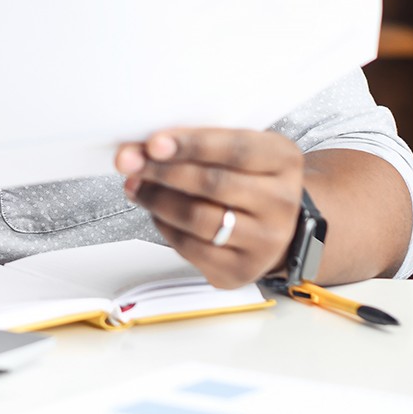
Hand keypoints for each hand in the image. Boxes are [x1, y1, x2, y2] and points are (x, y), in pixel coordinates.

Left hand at [115, 128, 303, 288]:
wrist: (279, 227)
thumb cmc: (249, 179)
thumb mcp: (240, 150)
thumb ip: (202, 144)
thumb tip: (143, 147)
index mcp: (283, 160)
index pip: (236, 149)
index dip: (192, 145)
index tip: (154, 143)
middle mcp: (281, 202)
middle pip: (213, 184)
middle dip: (162, 171)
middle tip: (129, 162)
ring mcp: (265, 241)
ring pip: (198, 218)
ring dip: (157, 200)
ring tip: (135, 185)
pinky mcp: (242, 270)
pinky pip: (191, 248)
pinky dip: (165, 227)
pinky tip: (156, 212)